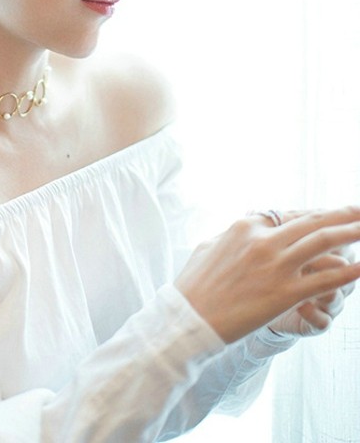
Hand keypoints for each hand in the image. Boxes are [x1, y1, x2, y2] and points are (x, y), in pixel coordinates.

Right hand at [174, 206, 359, 343]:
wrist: (188, 318)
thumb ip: (231, 237)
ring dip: (351, 232)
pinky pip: (324, 279)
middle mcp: (263, 239)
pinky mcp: (285, 293)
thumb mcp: (208, 247)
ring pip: (322, 241)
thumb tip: (242, 232)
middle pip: (311, 221)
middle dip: (341, 214)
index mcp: (244, 226)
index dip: (313, 215)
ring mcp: (275, 265)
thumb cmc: (194, 286)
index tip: (329, 216)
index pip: (287, 214)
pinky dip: (347, 272)